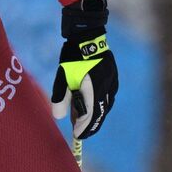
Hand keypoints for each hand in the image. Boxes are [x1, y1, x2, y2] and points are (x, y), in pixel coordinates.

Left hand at [50, 0, 117, 138]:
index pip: (90, 115)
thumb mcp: (62, 78)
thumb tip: (58, 117)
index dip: (84, 128)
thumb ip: (61, 98)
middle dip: (91, 125)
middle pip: (101, 113)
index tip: (77, 136)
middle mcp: (107, 88)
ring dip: (97, 115)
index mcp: (94, 89)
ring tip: (86, 121)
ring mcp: (112, 81)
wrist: (87, 35)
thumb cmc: (72, 57)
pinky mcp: (113, 76)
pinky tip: (94, 105)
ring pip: (106, 105)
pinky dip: (101, 103)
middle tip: (82, 133)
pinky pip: (109, 95)